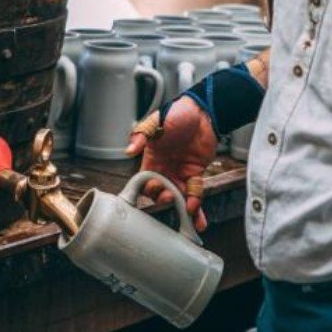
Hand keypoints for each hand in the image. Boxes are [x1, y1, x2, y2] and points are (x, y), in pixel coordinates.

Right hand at [126, 98, 217, 232]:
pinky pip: (195, 193)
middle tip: (170, 198)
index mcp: (151, 159)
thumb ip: (141, 136)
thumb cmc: (176, 114)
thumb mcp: (155, 123)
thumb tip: (128, 150)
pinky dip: (196, 204)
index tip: (153, 189)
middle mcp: (164, 169)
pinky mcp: (195, 174)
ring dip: (182, 210)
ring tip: (189, 219)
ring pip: (179, 197)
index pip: (145, 181)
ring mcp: (180, 173)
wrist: (203, 112)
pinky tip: (197, 214)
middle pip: (161, 193)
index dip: (148, 188)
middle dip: (164, 200)